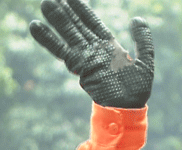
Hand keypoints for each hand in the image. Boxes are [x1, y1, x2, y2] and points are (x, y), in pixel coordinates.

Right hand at [29, 0, 153, 107]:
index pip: (94, 24)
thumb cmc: (137, 89)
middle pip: (78, 26)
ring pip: (69, 35)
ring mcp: (86, 57)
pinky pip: (62, 50)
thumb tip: (137, 19)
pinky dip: (49, 39)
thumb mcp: (145, 61)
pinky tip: (36, 27)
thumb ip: (143, 40)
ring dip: (57, 20)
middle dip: (66, 12)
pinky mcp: (79, 66)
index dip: (83, 11)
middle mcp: (95, 50)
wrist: (128, 108)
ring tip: (45, 4)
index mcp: (110, 47)